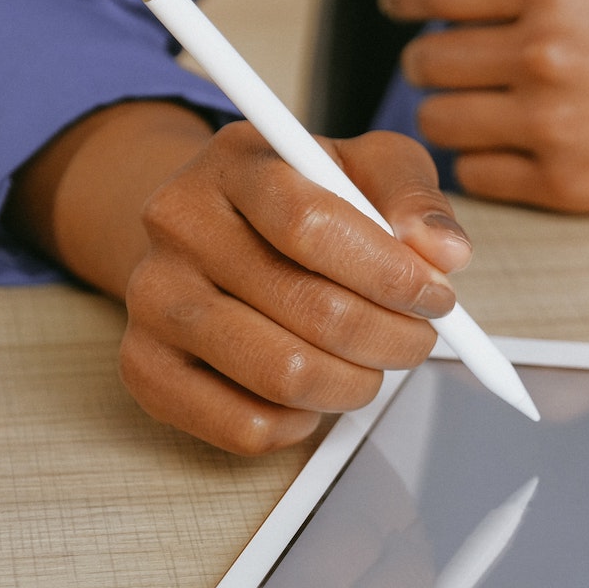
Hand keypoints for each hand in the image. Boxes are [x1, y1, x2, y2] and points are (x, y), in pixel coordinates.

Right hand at [118, 124, 470, 453]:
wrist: (213, 228)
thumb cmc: (305, 198)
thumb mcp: (368, 167)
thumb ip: (413, 197)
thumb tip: (444, 252)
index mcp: (237, 161)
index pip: (313, 226)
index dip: (390, 274)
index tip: (437, 296)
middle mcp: (179, 225)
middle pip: (308, 309)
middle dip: (391, 337)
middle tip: (418, 338)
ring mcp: (152, 299)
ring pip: (282, 375)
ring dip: (355, 383)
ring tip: (373, 363)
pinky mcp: (145, 366)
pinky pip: (245, 426)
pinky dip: (302, 422)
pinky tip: (316, 389)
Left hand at [380, 0, 588, 214]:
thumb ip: (537, 4)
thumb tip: (461, 25)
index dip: (407, 2)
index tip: (399, 9)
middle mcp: (542, 50)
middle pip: (427, 63)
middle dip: (436, 70)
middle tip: (461, 78)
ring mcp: (549, 121)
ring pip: (441, 123)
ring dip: (457, 121)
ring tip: (495, 121)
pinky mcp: (564, 184)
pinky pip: (477, 177)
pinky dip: (487, 168)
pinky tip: (520, 157)